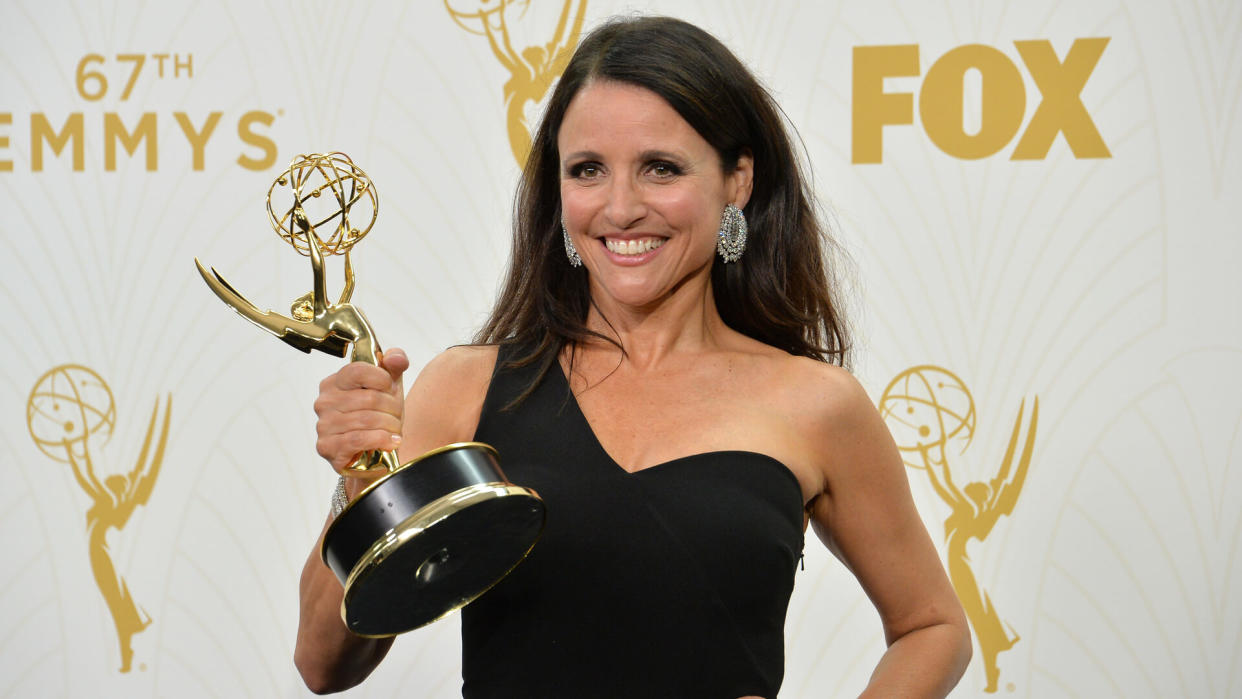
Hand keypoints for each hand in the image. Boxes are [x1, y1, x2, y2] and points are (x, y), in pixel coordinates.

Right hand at [313, 348, 408, 473]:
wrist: (374, 451)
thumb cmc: (378, 415)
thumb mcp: (389, 386)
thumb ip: (394, 364)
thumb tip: (394, 358)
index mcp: (334, 382)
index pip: (358, 370)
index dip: (382, 379)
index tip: (391, 389)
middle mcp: (324, 402)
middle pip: (369, 398)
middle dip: (392, 408)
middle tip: (398, 416)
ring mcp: (323, 425)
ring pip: (367, 419)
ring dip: (390, 426)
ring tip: (395, 430)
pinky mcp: (327, 447)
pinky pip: (359, 439)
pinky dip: (381, 440)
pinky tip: (391, 442)